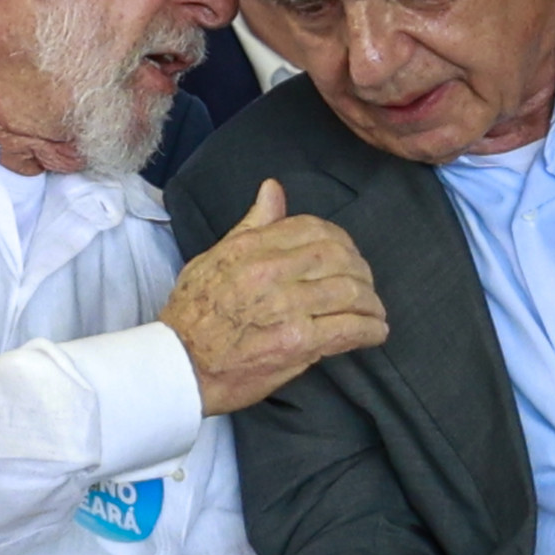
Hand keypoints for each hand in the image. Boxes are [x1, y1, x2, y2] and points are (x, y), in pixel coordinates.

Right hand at [163, 179, 387, 415]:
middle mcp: (271, 272)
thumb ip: (251, 226)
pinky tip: (376, 332)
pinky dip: (370, 329)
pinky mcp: (297, 342)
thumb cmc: (192, 314)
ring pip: (349, 291)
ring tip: (374, 311)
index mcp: (251, 248)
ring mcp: (287, 307)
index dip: (341, 240)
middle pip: (338, 257)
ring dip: (370, 302)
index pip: (312, 228)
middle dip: (361, 270)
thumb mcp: (213, 258)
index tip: (348, 254)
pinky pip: (348, 328)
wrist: (178, 366)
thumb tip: (273, 188)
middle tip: (366, 285)